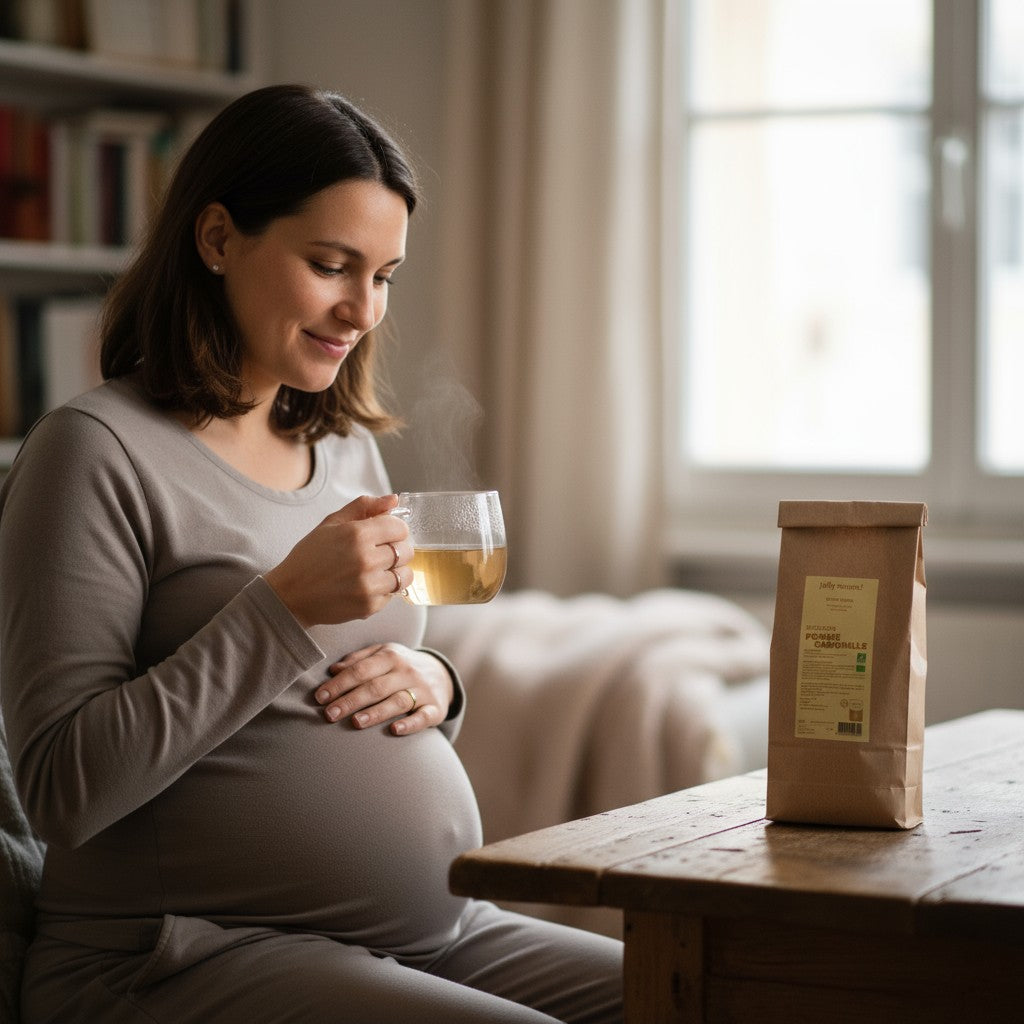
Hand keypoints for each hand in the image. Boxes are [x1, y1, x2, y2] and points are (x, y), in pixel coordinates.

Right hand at [264, 494, 410, 627]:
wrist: (291, 595)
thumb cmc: (310, 557)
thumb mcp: (331, 523)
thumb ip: (364, 507)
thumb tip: (393, 500)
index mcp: (357, 535)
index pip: (400, 528)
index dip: (395, 529)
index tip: (387, 534)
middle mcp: (366, 560)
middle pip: (406, 551)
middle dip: (397, 549)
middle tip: (381, 552)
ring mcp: (369, 586)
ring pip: (405, 575)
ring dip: (395, 571)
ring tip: (378, 570)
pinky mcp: (369, 607)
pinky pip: (393, 594)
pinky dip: (385, 589)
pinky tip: (367, 585)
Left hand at [314, 644, 454, 735]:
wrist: (441, 673)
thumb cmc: (401, 666)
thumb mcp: (382, 654)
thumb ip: (358, 660)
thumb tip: (333, 670)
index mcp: (391, 656)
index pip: (361, 670)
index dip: (340, 683)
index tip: (320, 697)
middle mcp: (407, 671)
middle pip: (376, 687)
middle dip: (351, 701)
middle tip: (330, 715)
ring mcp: (423, 690)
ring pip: (398, 701)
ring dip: (376, 712)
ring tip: (355, 723)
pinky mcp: (435, 708)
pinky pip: (423, 717)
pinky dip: (410, 724)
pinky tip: (395, 730)